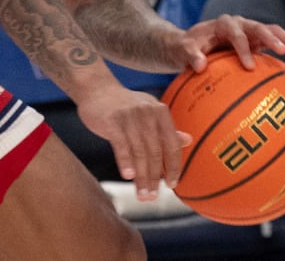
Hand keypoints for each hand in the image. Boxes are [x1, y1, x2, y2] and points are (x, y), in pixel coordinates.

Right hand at [76, 82, 186, 199]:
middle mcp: (147, 113)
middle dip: (154, 178)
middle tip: (153, 197)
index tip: (171, 185)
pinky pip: (121, 145)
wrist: (95, 88)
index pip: (171, 145)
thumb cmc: (123, 104)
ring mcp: (129, 116)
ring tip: (142, 194)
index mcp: (160, 112)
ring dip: (141, 177)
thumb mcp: (148, 112)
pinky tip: (127, 176)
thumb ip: (166, 128)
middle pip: (155, 152)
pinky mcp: (111, 120)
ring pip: (138, 152)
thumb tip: (189, 140)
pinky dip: (125, 162)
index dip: (173, 167)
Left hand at [173, 14, 284, 73]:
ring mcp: (249, 31)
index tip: (249, 66)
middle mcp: (238, 24)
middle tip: (284, 51)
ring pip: (271, 31)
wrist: (191, 44)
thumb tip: (199, 65)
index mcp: (222, 24)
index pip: (235, 33)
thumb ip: (190, 55)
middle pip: (258, 27)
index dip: (243, 48)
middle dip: (271, 38)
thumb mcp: (183, 50)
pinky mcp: (257, 41)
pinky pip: (274, 42)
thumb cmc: (187, 47)